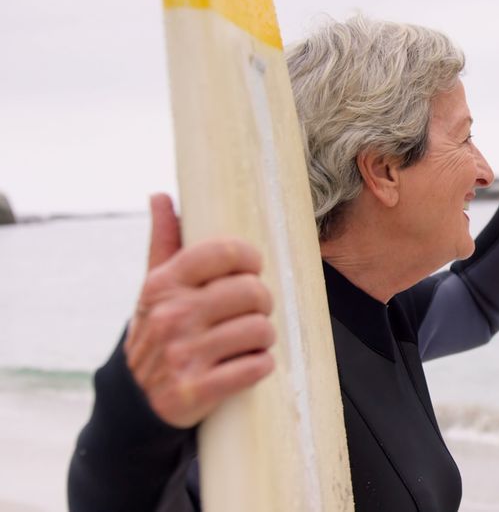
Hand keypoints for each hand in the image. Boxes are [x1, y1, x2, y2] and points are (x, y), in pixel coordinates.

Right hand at [124, 194, 275, 427]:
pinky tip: (249, 365)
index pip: (225, 252)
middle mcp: (171, 316)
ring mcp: (182, 354)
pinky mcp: (196, 390)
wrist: (137, 398)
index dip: (250, 259)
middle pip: (252, 291)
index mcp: (164, 284)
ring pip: (260, 330)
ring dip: (264, 337)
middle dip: (262, 303)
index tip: (251, 271)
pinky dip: (261, 366)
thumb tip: (160, 196)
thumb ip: (165, 242)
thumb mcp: (156, 287)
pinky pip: (256, 367)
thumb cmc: (159, 330)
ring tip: (251, 340)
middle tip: (254, 311)